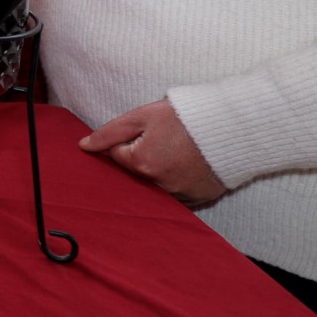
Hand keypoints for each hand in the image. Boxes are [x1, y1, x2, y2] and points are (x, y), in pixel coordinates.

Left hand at [80, 99, 226, 205]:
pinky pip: (177, 195)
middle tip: (163, 142)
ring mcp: (179, 195)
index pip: (117, 156)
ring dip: (159, 172)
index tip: (147, 132)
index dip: (128, 141)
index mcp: (141, 163)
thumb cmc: (185, 117)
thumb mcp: (142, 116)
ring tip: (177, 153)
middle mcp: (158, 185)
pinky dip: (177, 182)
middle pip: (135, 174)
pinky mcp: (198, 199)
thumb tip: (84, 146)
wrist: (232, 126)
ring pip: (155, 186)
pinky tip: (188, 166)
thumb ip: (109, 132)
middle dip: (142, 158)